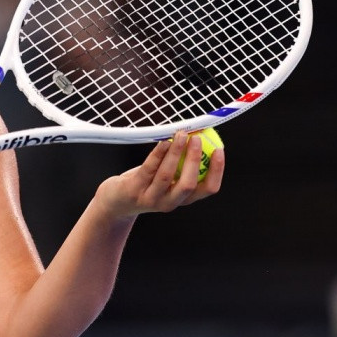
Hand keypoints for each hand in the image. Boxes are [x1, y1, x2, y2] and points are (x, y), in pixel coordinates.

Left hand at [95, 131, 223, 219]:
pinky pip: (148, 169)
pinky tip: (163, 142)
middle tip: (198, 139)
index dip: (217, 170)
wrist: (116, 201)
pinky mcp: (134, 190)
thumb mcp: (167, 178)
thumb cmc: (145, 183)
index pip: (208, 189)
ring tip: (181, 135)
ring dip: (176, 153)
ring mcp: (151, 198)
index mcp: (183, 199)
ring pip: (167, 175)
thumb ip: (181, 165)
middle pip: (189, 184)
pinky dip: (157, 154)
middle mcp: (169, 202)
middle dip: (195, 160)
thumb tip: (197, 136)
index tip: (220, 150)